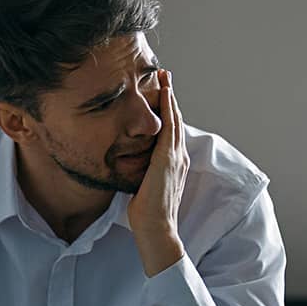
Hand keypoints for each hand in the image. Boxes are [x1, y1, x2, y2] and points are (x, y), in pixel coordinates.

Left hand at [126, 68, 188, 275]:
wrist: (157, 229)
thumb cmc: (147, 215)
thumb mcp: (144, 186)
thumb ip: (142, 172)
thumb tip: (128, 164)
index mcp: (173, 164)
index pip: (171, 131)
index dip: (168, 111)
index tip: (161, 94)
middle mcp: (178, 157)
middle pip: (175, 119)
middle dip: (170, 97)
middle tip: (165, 76)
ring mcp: (175, 157)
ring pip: (174, 119)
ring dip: (170, 96)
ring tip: (165, 77)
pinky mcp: (168, 159)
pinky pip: (170, 127)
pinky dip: (169, 108)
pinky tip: (164, 93)